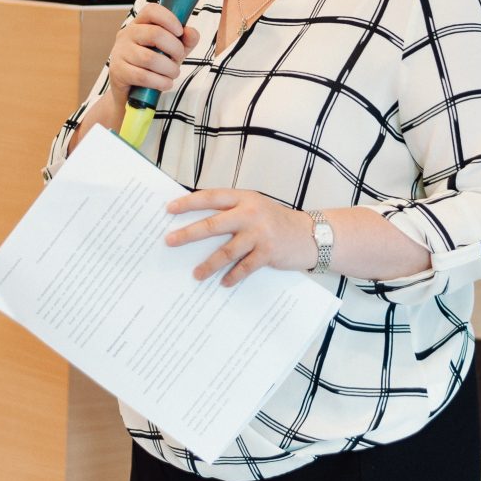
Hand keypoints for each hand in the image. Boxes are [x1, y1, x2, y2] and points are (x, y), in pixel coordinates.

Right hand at [103, 2, 201, 109]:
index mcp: (139, 23)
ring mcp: (119, 52)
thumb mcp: (172, 50)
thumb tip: (191, 32)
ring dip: (169, 69)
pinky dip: (160, 82)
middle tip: (178, 58)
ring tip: (173, 74)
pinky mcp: (118, 72)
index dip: (169, 19)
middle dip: (175, 49)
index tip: (180, 32)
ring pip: (149, 58)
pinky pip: (143, 76)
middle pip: (155, 34)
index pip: (152, 10)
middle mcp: (126, 34)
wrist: (132, 91)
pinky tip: (165, 83)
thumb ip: (185, 40)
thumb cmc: (154, 65)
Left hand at [164, 189, 316, 285]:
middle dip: (189, 233)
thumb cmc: (276, 221)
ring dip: (208, 264)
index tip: (170, 209)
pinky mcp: (268, 253)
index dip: (189, 203)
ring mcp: (260, 233)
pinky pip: (244, 267)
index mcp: (244, 198)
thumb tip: (198, 225)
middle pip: (213, 224)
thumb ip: (232, 212)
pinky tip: (224, 282)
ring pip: (226, 251)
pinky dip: (232, 276)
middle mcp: (251, 213)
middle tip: (170, 241)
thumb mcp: (255, 208)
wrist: (310, 234)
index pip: (211, 197)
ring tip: (196, 274)